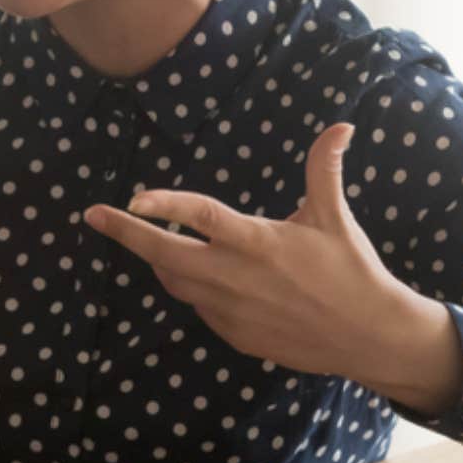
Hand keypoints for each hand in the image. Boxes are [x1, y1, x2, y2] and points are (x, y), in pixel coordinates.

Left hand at [84, 123, 462, 413]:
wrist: (368, 337)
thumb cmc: (351, 270)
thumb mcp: (334, 217)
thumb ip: (323, 170)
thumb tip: (341, 126)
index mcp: (259, 243)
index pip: (201, 217)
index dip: (164, 204)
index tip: (132, 197)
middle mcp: (236, 278)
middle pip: (165, 255)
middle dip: (126, 234)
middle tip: (94, 215)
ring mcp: (231, 312)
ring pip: (176, 282)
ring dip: (159, 259)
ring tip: (147, 237)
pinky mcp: (234, 336)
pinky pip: (198, 307)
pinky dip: (190, 286)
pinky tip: (197, 272)